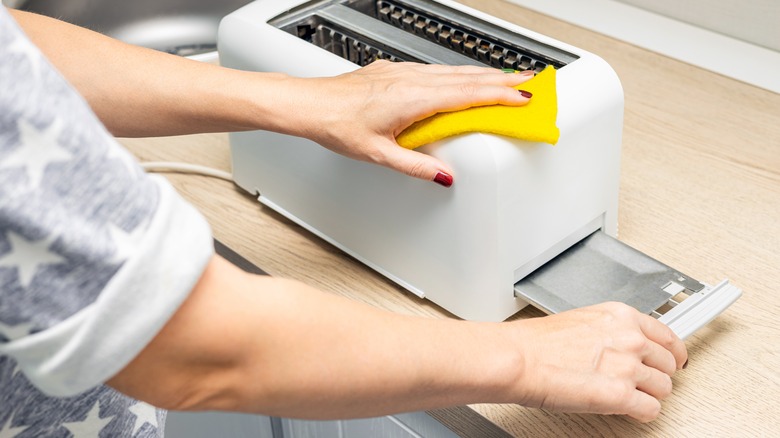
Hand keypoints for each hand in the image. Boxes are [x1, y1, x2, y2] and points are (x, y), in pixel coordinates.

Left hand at [288, 61, 533, 185]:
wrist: (308, 104)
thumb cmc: (335, 124)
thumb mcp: (378, 155)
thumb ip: (415, 167)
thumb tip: (443, 176)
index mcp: (412, 98)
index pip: (467, 95)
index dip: (500, 95)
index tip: (525, 96)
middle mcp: (410, 80)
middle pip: (467, 77)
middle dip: (502, 79)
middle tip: (531, 82)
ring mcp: (402, 73)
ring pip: (452, 72)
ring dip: (482, 75)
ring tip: (506, 80)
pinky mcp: (393, 72)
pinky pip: (435, 71)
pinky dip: (458, 75)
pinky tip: (462, 80)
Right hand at [508, 302, 687, 421]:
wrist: (520, 359)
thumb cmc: (538, 342)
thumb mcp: (581, 320)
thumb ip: (610, 330)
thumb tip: (621, 344)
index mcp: (621, 316)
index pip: (667, 334)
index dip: (673, 351)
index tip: (674, 358)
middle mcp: (630, 339)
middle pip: (668, 363)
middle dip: (657, 374)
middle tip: (645, 380)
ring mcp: (628, 368)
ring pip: (663, 388)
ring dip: (649, 394)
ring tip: (629, 395)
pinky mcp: (621, 396)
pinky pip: (651, 410)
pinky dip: (642, 413)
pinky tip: (629, 409)